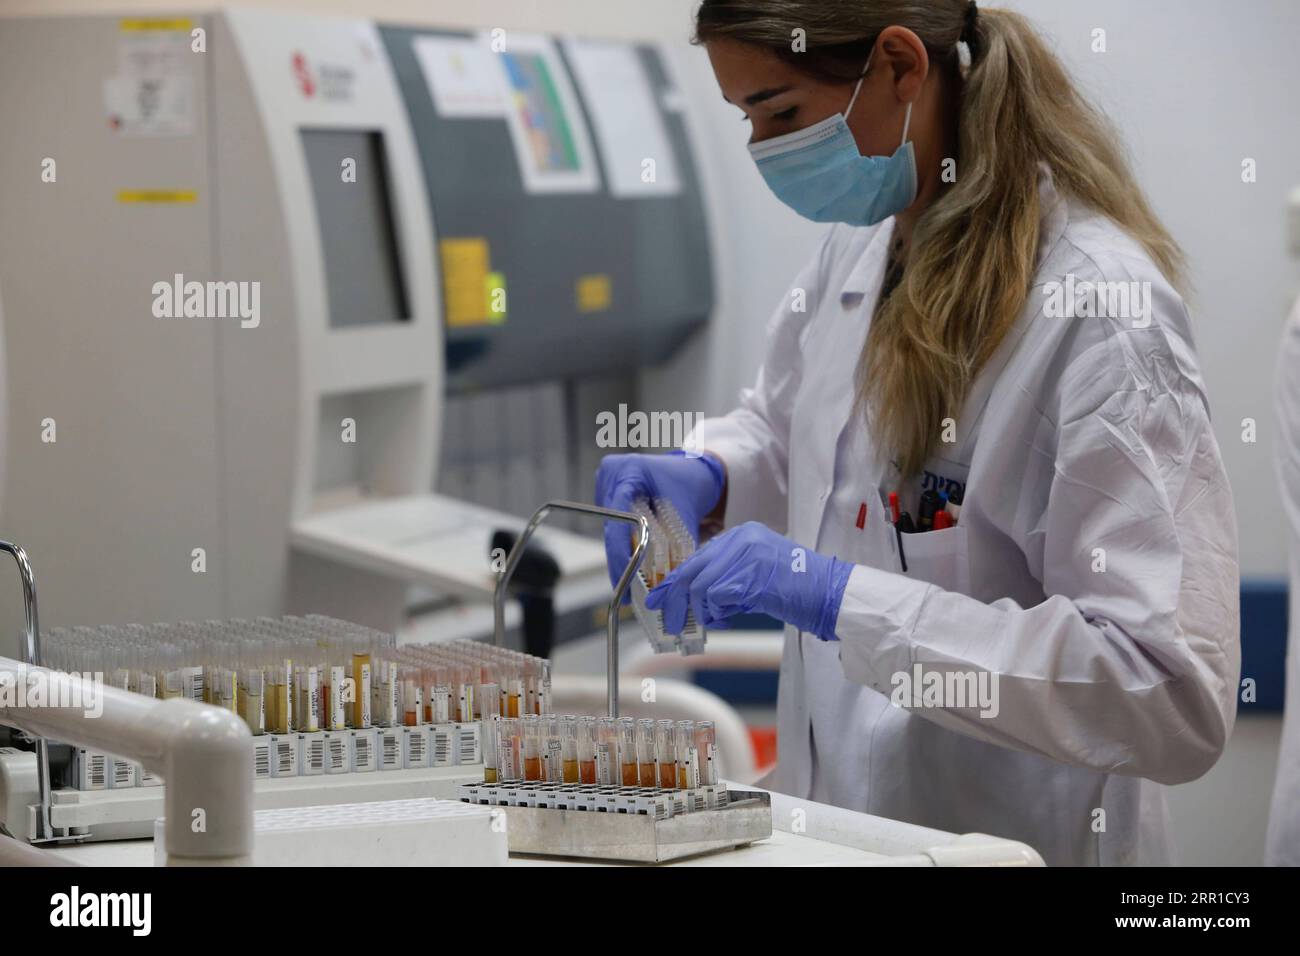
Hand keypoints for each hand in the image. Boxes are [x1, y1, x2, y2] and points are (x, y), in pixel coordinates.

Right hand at [594, 451, 725, 597]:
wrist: (696, 472)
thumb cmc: (692, 486)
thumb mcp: (685, 513)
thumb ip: (679, 545)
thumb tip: (673, 581)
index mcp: (629, 470)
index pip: (617, 517)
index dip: (619, 552)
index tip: (623, 579)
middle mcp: (612, 472)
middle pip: (611, 525)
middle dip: (620, 558)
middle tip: (626, 590)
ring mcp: (608, 480)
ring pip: (611, 527)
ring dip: (621, 551)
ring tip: (630, 579)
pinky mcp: (609, 490)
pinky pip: (614, 523)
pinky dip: (624, 541)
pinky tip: (632, 559)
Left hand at [645, 521, 853, 640]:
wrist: (832, 594)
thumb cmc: (799, 591)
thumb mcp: (757, 577)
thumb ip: (727, 581)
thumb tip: (696, 601)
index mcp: (743, 534)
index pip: (697, 557)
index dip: (676, 580)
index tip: (660, 598)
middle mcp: (742, 538)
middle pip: (693, 569)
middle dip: (676, 598)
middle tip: (668, 620)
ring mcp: (746, 554)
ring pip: (701, 585)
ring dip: (701, 611)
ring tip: (711, 622)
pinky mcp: (751, 575)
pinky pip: (716, 596)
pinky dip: (715, 613)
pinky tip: (726, 619)